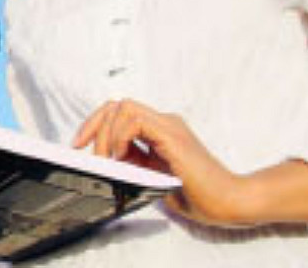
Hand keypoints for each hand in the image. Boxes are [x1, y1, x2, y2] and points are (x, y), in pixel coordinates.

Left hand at [72, 99, 244, 226]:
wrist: (228, 202)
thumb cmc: (195, 194)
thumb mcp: (150, 175)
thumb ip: (131, 162)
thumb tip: (103, 157)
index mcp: (158, 130)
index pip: (118, 113)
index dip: (95, 125)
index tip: (79, 145)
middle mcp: (163, 122)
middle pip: (117, 105)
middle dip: (94, 126)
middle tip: (87, 152)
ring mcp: (169, 125)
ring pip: (124, 107)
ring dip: (107, 133)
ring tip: (109, 159)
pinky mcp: (173, 135)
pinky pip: (136, 120)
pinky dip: (121, 136)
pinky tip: (123, 157)